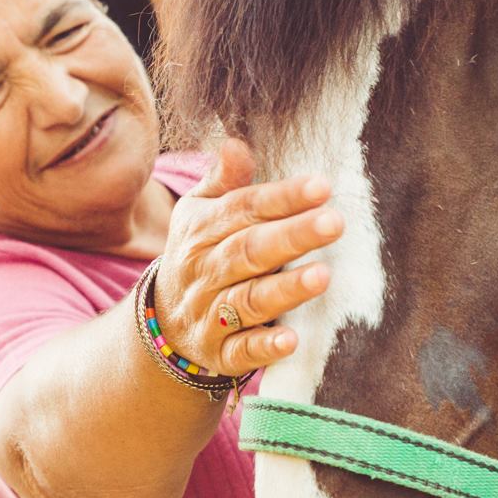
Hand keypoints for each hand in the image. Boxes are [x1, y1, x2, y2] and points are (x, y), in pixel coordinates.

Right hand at [154, 138, 343, 376]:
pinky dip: (264, 346)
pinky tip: (291, 339)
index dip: (282, 198)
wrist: (163, 322)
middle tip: (334, 222)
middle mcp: (203, 271)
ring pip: (247, 300)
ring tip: (323, 275)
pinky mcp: (220, 353)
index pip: (243, 209)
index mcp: (201, 230)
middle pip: (249, 251)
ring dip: (285, 290)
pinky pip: (241, 351)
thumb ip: (223, 181)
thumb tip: (235, 144)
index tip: (322, 186)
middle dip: (292, 237)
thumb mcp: (200, 213)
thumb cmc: (200, 254)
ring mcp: (209, 314)